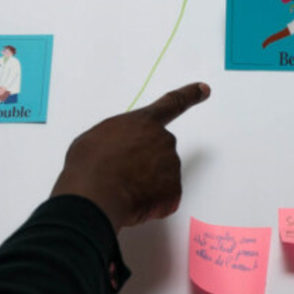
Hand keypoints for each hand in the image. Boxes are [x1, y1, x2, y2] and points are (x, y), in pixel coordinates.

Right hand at [51, 83, 209, 230]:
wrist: (94, 195)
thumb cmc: (88, 165)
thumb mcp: (96, 139)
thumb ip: (119, 138)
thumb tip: (121, 153)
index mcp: (143, 122)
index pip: (172, 104)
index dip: (190, 95)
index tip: (204, 89)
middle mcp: (164, 139)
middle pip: (159, 152)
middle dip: (145, 165)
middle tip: (121, 176)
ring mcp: (172, 165)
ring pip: (160, 178)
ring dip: (145, 185)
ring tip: (121, 189)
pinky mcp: (174, 190)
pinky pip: (163, 198)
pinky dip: (150, 204)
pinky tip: (131, 202)